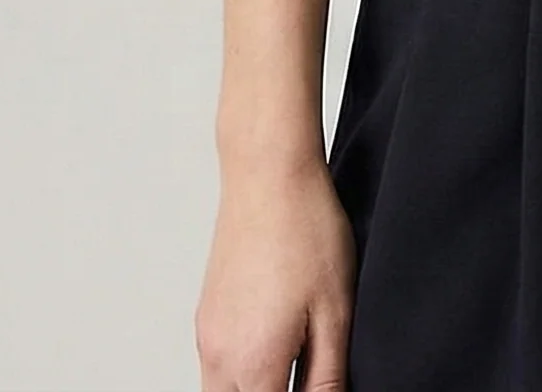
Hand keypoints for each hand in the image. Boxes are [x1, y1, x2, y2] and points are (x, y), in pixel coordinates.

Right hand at [195, 152, 355, 391]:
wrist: (268, 172)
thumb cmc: (305, 229)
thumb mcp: (335, 311)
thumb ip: (328, 377)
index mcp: (254, 364)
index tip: (318, 386)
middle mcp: (219, 357)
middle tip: (304, 378)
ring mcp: (207, 335)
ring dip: (255, 388)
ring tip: (295, 362)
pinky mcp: (206, 315)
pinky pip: (216, 366)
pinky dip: (242, 371)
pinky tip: (276, 343)